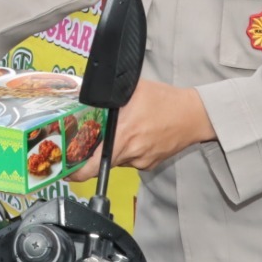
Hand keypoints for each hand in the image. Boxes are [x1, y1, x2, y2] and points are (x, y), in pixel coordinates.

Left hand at [67, 79, 213, 181]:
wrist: (195, 115)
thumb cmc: (165, 100)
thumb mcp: (133, 90)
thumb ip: (108, 94)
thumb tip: (87, 90)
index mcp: (123, 136)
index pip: (92, 166)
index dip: (76, 171)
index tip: (66, 169)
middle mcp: (131, 153)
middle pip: (102, 160)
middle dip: (96, 151)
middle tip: (93, 138)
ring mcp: (141, 161)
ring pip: (117, 159)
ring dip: (115, 148)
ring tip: (125, 129)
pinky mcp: (150, 164)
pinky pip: (131, 159)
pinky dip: (129, 149)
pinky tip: (138, 134)